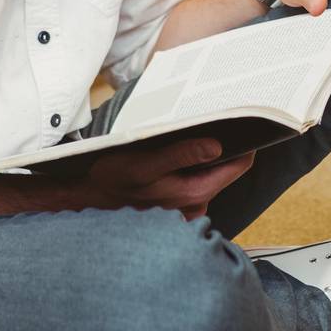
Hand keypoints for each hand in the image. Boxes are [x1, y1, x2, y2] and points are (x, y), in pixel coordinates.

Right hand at [68, 137, 255, 220]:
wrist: (84, 199)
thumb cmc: (111, 180)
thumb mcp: (144, 163)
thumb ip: (182, 155)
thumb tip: (217, 146)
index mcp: (194, 193)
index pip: (238, 166)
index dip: (245, 143)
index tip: (247, 121)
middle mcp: (195, 205)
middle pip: (225, 170)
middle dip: (223, 148)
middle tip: (217, 121)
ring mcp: (186, 210)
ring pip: (209, 176)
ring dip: (204, 159)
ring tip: (191, 136)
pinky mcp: (175, 208)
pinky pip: (194, 184)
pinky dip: (190, 169)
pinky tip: (174, 157)